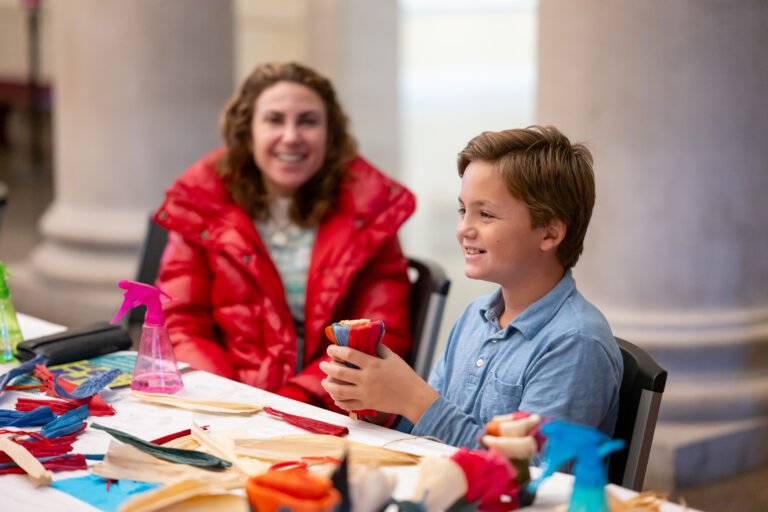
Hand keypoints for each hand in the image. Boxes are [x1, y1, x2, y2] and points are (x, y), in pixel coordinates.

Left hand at [320, 344, 438, 424]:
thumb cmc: (405, 375)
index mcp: (373, 365)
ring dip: (328, 385)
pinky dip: (338, 400)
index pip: (349, 355)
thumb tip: (367, 341)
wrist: (413, 398)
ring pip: (339, 391)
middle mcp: (366, 379)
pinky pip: (347, 404)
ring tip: (324, 381)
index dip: (336, 350)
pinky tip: (334, 395)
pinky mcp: (366, 405)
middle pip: (339, 373)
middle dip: (327, 367)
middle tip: (323, 364)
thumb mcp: (393, 357)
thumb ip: (378, 348)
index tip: (330, 349)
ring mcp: (365, 394)